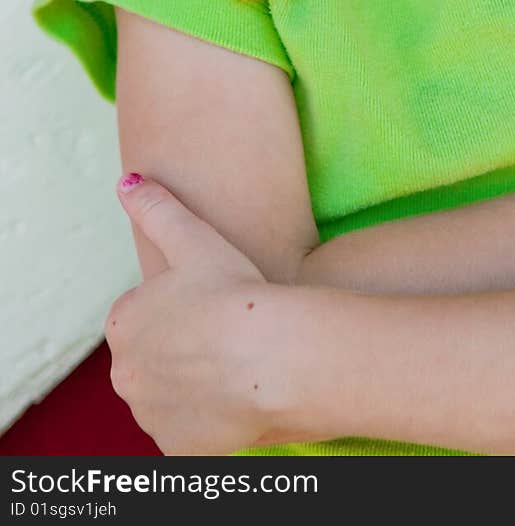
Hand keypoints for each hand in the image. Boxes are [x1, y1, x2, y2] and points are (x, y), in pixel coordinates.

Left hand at [107, 175, 322, 454]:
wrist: (274, 360)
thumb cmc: (235, 292)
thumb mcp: (194, 238)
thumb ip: (156, 208)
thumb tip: (126, 182)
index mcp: (123, 324)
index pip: (144, 314)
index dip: (181, 305)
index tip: (211, 301)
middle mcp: (125, 375)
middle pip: (155, 357)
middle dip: (184, 347)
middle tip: (227, 332)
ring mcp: (151, 416)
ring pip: (173, 395)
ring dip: (196, 383)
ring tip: (238, 363)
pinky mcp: (179, 449)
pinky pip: (191, 431)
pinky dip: (209, 419)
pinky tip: (238, 397)